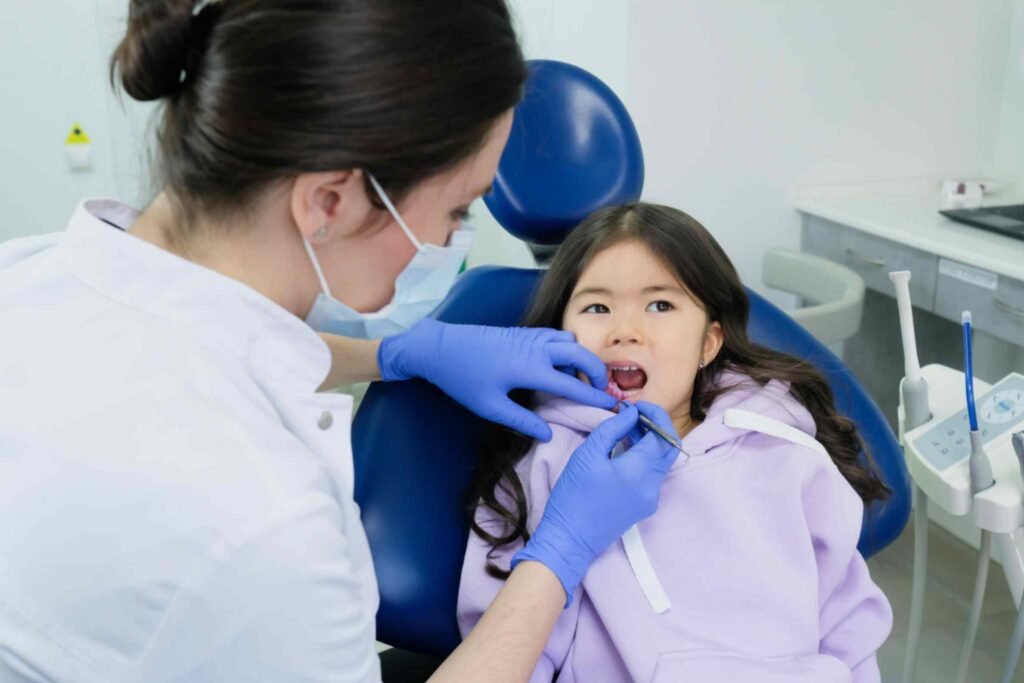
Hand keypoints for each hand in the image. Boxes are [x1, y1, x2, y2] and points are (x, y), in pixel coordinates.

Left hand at [377, 318, 615, 440]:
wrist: (439, 348)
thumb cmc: (463, 379)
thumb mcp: (490, 406)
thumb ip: (521, 421)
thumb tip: (548, 433)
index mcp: (530, 369)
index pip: (572, 384)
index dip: (593, 397)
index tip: (610, 406)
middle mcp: (536, 348)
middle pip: (580, 354)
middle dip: (595, 372)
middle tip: (598, 390)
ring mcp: (530, 337)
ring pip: (569, 340)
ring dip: (580, 357)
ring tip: (576, 379)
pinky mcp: (522, 332)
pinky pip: (554, 335)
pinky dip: (565, 347)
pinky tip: (556, 363)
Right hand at [511, 401, 681, 604]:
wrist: (570, 538)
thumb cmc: (574, 495)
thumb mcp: (588, 454)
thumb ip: (613, 428)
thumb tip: (631, 414)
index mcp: (642, 471)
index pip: (663, 434)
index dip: (653, 414)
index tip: (633, 405)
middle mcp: (654, 485)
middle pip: (669, 447)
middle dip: (656, 426)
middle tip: (633, 414)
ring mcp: (651, 498)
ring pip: (661, 461)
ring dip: (649, 441)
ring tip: (625, 428)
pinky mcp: (644, 506)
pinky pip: (651, 474)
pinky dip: (643, 457)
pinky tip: (623, 450)